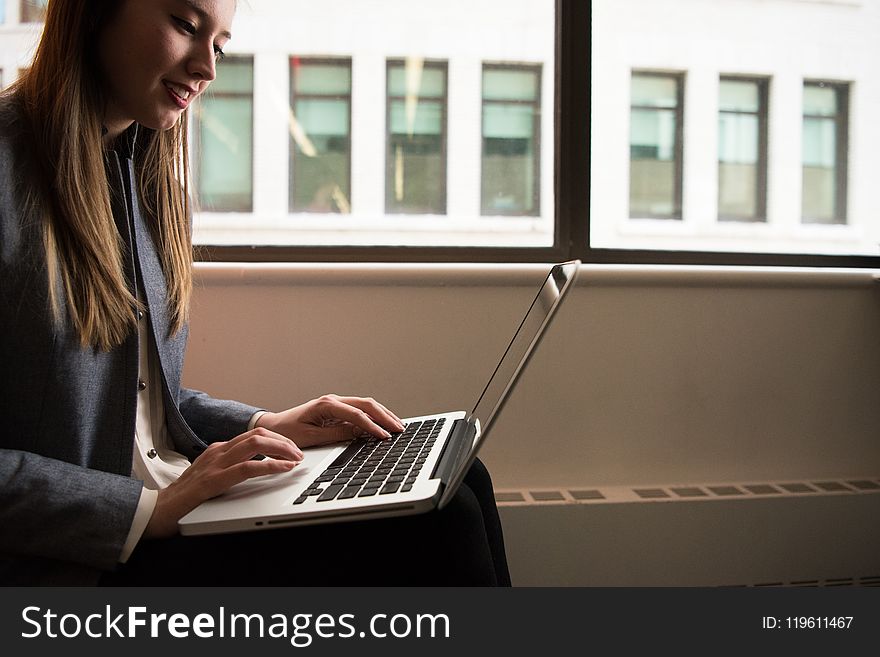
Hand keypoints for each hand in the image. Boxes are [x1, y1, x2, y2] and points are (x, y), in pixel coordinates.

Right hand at [143, 427, 302, 537]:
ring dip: (281, 449)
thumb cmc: (185, 498)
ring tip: (296, 458)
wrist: (157, 512)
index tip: (293, 448)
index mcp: (219, 450)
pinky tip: (284, 469)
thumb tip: (257, 467)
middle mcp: (218, 451)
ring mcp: (215, 464)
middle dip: (284, 441)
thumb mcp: (212, 476)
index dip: (277, 439)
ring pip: (256, 444)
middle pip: (258, 434)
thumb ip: (231, 468)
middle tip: (299, 453)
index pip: (254, 434)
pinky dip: (271, 466)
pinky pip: (248, 468)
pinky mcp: (214, 480)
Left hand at [255, 394, 405, 448]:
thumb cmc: (287, 432)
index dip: (372, 426)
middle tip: (399, 428)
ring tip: (397, 425)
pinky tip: (384, 423)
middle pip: (366, 404)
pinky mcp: (337, 410)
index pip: (356, 414)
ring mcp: (336, 404)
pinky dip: (374, 416)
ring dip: (382, 414)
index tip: (384, 436)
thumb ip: (335, 434)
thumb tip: (358, 433)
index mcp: (326, 404)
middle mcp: (333, 400)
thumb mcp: (311, 437)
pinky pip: (360, 411)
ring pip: (366, 405)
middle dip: (384, 416)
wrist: (273, 427)